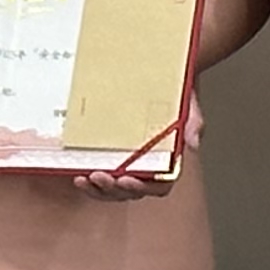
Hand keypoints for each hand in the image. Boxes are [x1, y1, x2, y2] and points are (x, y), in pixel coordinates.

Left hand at [74, 91, 204, 199]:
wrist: (160, 77)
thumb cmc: (175, 96)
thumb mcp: (188, 107)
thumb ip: (193, 124)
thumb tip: (192, 142)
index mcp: (167, 162)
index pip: (158, 187)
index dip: (141, 188)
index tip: (126, 179)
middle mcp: (147, 168)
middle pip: (130, 192)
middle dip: (112, 190)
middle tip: (97, 177)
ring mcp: (127, 165)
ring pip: (113, 189)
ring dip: (97, 190)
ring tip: (83, 179)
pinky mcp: (110, 157)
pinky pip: (100, 176)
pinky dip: (89, 180)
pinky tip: (76, 171)